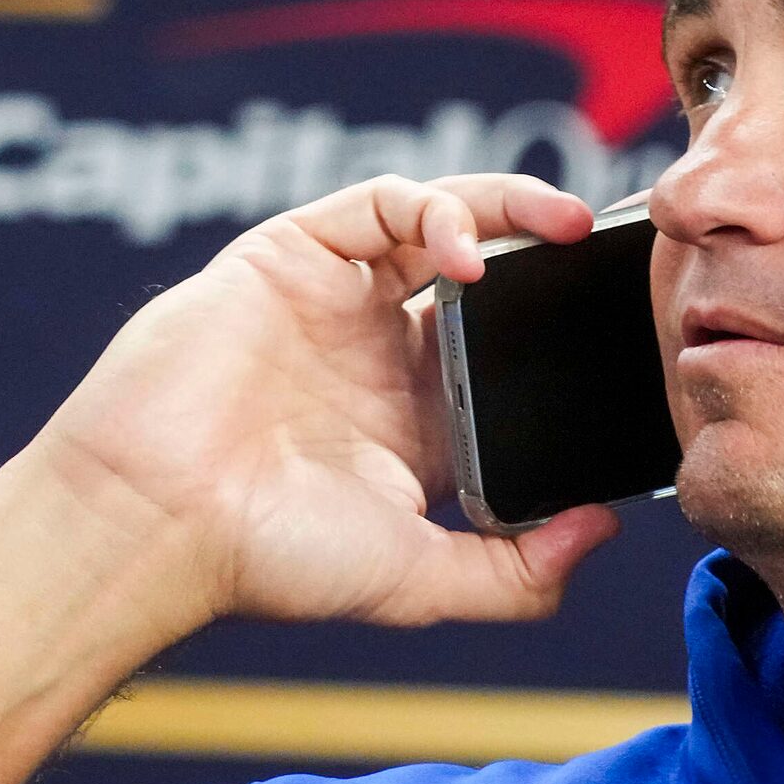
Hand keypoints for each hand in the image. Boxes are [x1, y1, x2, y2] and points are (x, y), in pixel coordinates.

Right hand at [23, 173, 625, 635]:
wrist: (157, 518)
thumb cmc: (267, 556)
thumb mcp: (417, 580)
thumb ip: (515, 572)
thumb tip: (600, 530)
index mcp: (413, 421)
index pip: (507, 351)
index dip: (562, 328)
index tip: (626, 320)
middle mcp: (375, 351)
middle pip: (484, 271)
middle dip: (548, 247)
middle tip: (611, 244)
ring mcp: (331, 297)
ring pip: (435, 218)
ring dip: (503, 207)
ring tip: (559, 224)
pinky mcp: (289, 254)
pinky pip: (373, 203)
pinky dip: (430, 209)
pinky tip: (464, 253)